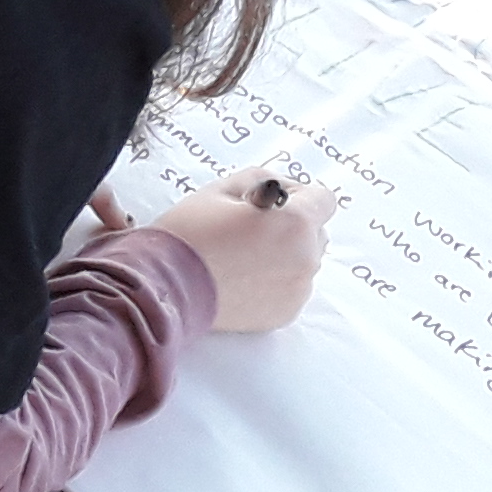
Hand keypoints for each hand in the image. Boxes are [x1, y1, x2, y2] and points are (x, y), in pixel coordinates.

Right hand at [151, 170, 337, 332]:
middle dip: (291, 225)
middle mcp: (306, 258)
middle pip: (316, 231)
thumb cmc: (190, 236)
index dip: (298, 194)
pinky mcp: (287, 312)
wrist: (168, 286)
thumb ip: (260, 179)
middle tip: (250, 228)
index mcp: (295, 223)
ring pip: (303, 260)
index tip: (274, 201)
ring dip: (284, 253)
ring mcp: (298, 289)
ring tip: (242, 255)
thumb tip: (279, 188)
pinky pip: (291, 286)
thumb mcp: (219, 190)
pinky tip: (242, 276)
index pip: (323, 199)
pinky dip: (275, 280)